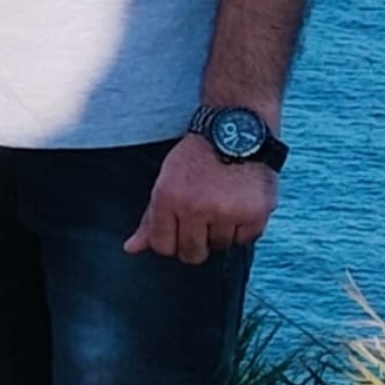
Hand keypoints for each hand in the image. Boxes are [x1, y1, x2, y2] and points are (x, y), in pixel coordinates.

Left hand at [123, 134, 277, 263]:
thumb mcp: (167, 181)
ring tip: (225, 203)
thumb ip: (150, 218)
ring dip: (223, 231)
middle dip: (198, 241)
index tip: (181, 227)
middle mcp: (195, 208)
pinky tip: (242, 202)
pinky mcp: (253, 214)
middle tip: (205, 216)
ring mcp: (226, 212)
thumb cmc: (198, 157)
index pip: (163, 247)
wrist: (237, 129)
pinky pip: (246, 239)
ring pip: (221, 246)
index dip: (172, 240)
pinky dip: (246, 226)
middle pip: (192, 254)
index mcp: (168, 198)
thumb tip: (131, 249)